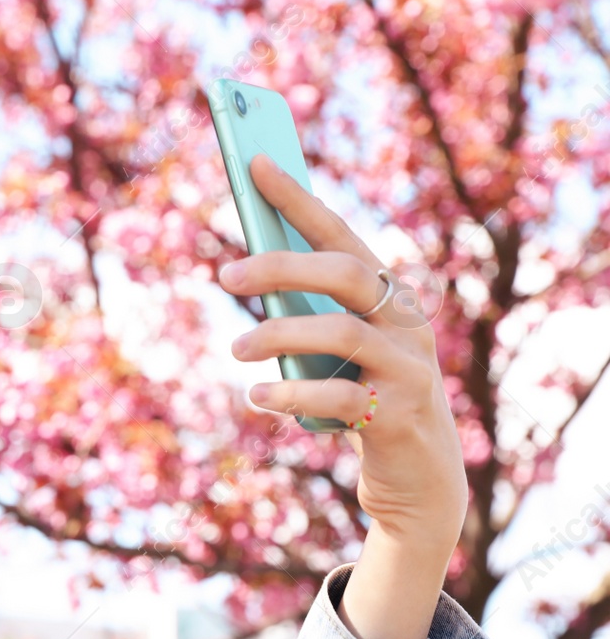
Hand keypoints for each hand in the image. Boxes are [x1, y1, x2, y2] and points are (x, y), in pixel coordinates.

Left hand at [218, 153, 466, 554]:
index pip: (340, 233)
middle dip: (281, 266)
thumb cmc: (359, 397)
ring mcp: (409, 367)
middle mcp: (405, 321)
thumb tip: (245, 269)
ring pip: (342, 332)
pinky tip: (256, 396)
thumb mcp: (331, 351)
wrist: (414, 475)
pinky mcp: (399, 413)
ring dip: (279, 334)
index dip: (299, 198)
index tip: (255, 164)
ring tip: (235, 348)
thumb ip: (303, 313)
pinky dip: (292, 394)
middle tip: (224, 275)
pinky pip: (341, 395)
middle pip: (344, 273)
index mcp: (386, 295)